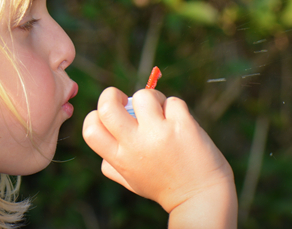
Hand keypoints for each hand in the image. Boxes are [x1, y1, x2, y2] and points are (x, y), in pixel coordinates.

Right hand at [82, 87, 236, 227]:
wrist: (201, 197)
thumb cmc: (164, 186)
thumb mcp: (131, 180)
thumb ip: (112, 163)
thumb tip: (103, 137)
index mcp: (120, 159)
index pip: (90, 128)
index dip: (96, 116)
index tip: (111, 117)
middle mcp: (135, 145)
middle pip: (107, 105)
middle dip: (112, 94)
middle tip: (127, 101)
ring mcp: (159, 133)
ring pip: (143, 95)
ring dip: (152, 99)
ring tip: (161, 113)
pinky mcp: (182, 125)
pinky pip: (172, 101)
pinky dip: (175, 108)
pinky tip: (180, 123)